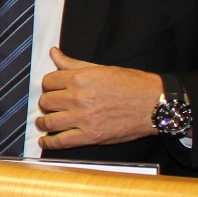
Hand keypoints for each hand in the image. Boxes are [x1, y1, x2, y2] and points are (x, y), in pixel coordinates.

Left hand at [37, 47, 161, 148]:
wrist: (154, 104)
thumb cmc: (131, 85)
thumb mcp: (100, 68)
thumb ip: (73, 64)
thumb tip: (54, 53)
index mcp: (80, 79)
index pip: (48, 81)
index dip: (49, 86)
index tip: (52, 90)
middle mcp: (78, 98)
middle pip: (46, 102)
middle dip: (46, 103)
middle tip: (51, 106)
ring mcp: (83, 119)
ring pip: (49, 122)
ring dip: (43, 123)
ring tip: (44, 123)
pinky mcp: (91, 136)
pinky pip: (61, 142)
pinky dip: (50, 143)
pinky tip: (45, 141)